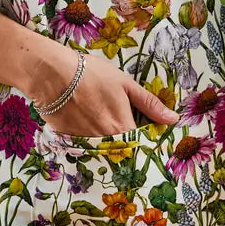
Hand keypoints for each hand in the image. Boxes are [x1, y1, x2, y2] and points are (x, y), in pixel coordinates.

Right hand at [24, 43, 178, 136]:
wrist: (52, 75)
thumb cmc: (91, 74)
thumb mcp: (125, 84)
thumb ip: (149, 104)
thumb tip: (173, 119)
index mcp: (123, 128)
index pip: (141, 145)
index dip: (145, 141)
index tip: (144, 134)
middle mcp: (106, 142)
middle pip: (122, 150)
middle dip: (125, 144)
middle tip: (118, 126)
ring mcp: (85, 144)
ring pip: (102, 150)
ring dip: (106, 143)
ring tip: (100, 123)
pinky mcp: (68, 142)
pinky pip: (83, 147)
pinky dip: (87, 138)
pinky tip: (83, 122)